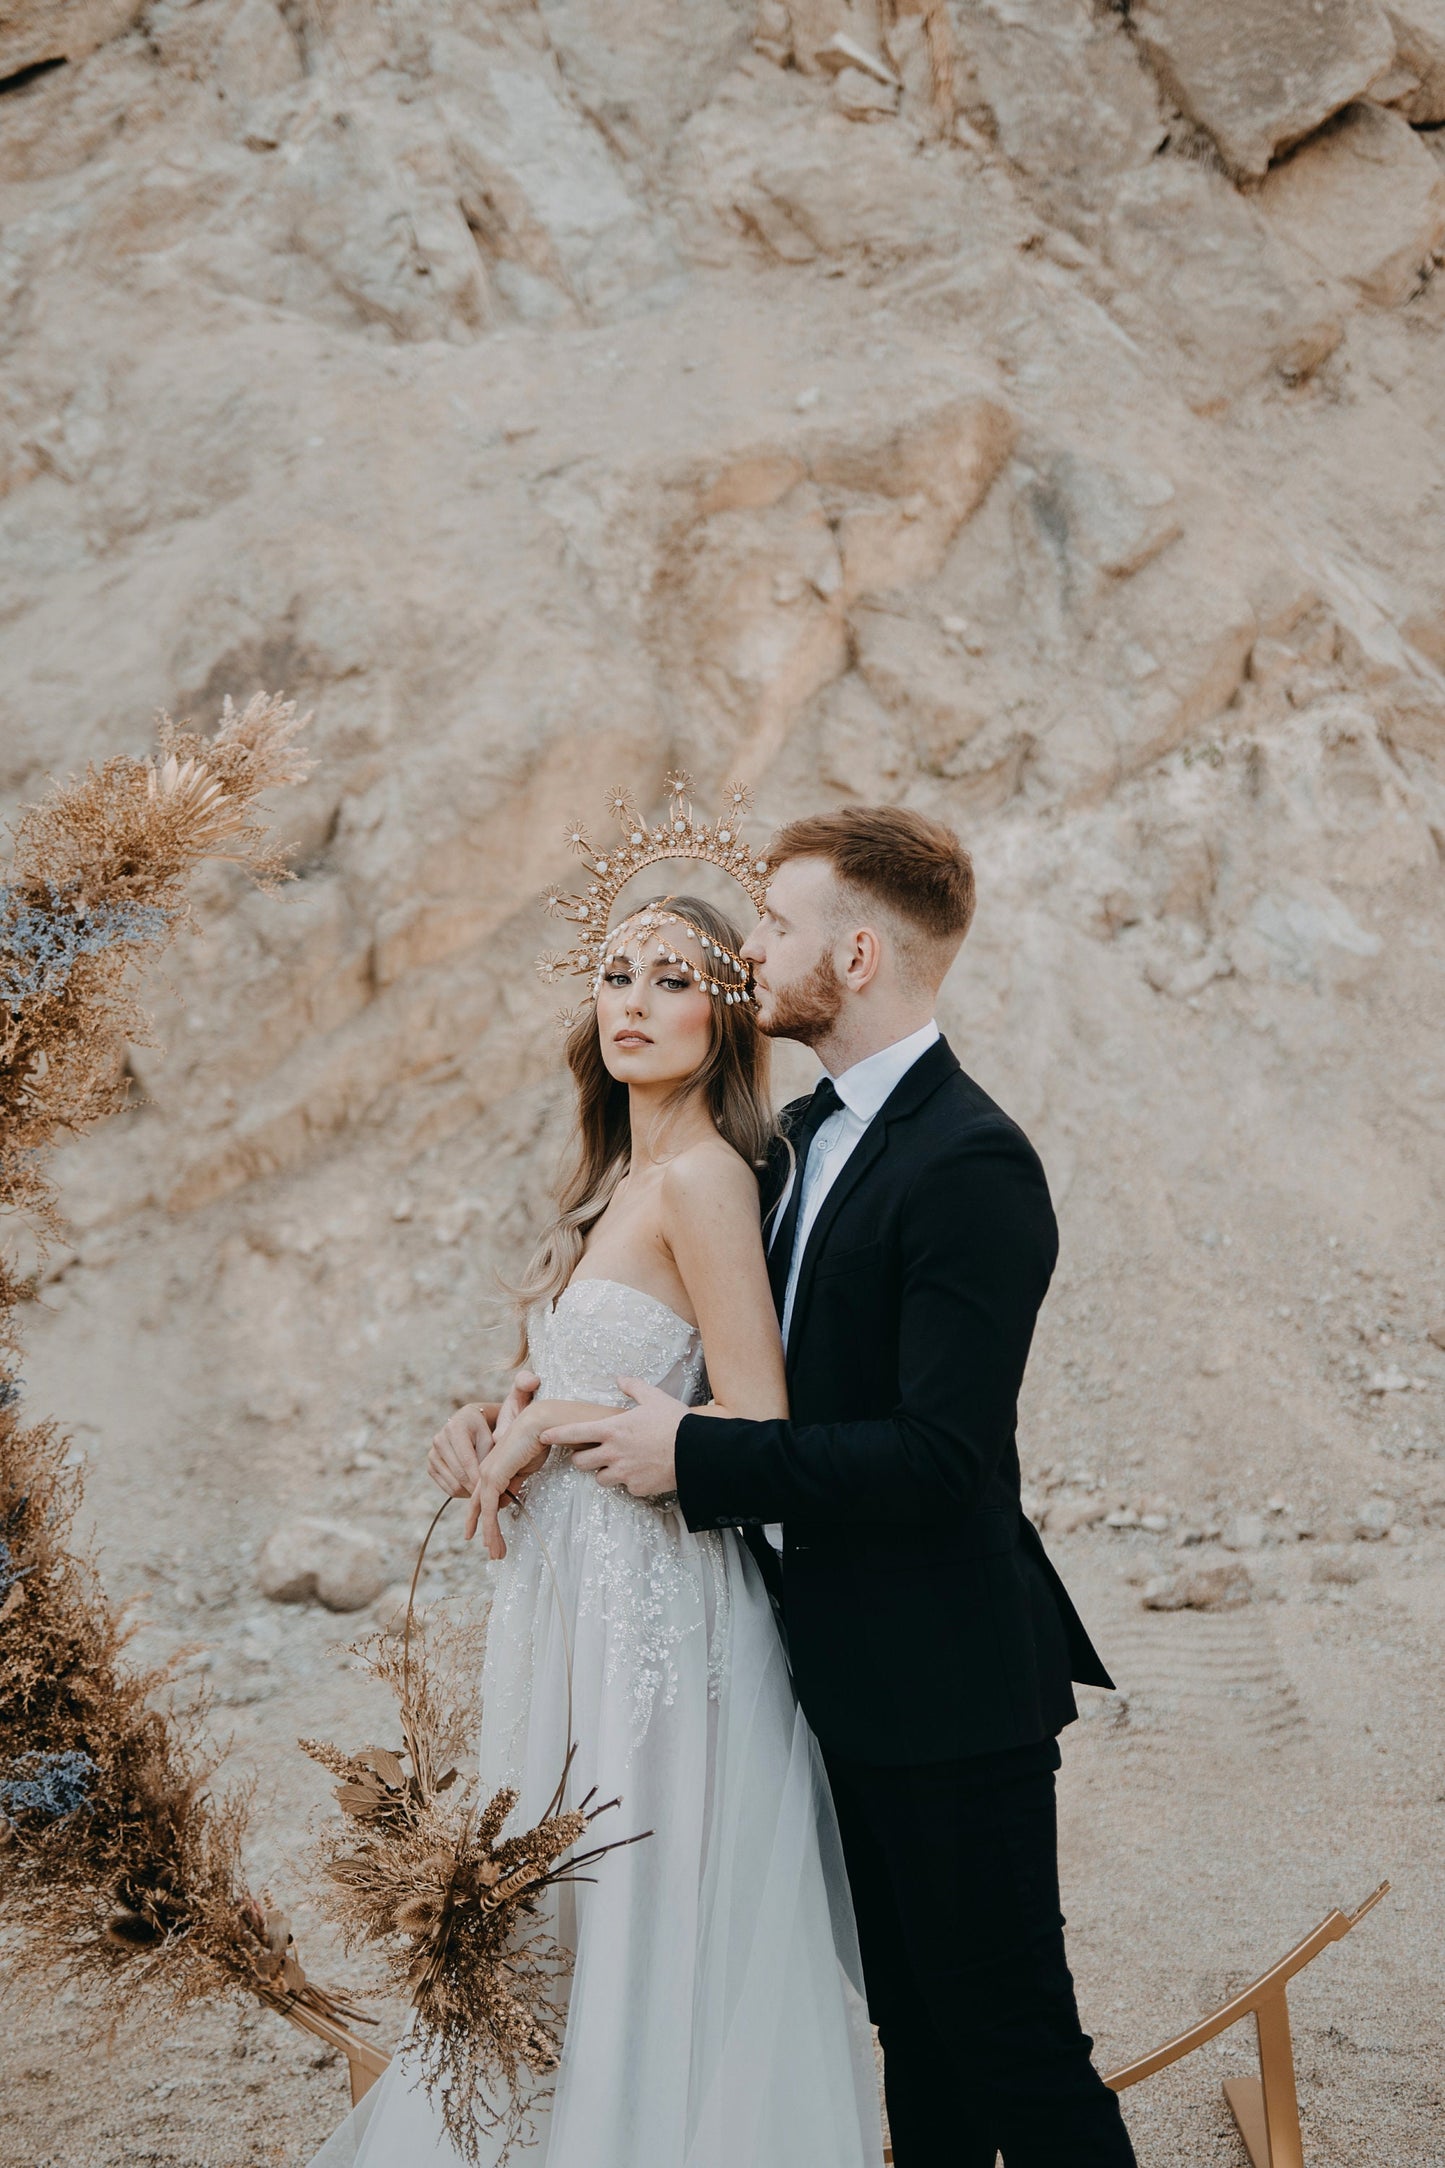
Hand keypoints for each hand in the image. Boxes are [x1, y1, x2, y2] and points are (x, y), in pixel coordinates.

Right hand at [427, 1371, 537, 1498]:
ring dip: (471, 1491)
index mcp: (461, 1422)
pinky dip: (461, 1491)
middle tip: (497, 1494)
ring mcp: (434, 1448)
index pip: (472, 1461)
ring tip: (489, 1490)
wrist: (487, 1426)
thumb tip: (532, 1380)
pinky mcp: (431, 1461)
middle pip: (461, 1473)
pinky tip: (477, 1487)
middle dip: (480, 1486)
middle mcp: (442, 1434)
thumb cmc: (505, 1419)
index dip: (488, 1476)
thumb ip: (524, 1388)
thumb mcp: (516, 1403)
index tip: (503, 1483)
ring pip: (453, 1482)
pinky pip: (445, 1486)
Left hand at [466, 1407, 552, 1558]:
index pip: (485, 1499)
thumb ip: (513, 1484)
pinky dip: (490, 1528)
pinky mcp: (492, 1479)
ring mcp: (486, 1476)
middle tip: (494, 1552)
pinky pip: (489, 1509)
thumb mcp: (525, 1470)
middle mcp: (485, 1472)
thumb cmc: (536, 1443)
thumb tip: (507, 1500)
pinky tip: (492, 1542)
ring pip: (485, 1513)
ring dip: (491, 1536)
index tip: (489, 1537)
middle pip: (481, 1509)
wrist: (539, 1425)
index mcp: (492, 1469)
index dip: (485, 1519)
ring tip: (496, 1555)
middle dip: (486, 1532)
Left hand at [542, 1378, 684, 1499]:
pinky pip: (626, 1488)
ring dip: (604, 1472)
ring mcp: (624, 1473)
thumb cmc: (674, 1422)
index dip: (556, 1435)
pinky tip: (642, 1472)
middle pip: (580, 1462)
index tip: (543, 1436)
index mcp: (612, 1429)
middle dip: (582, 1458)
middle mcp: (613, 1453)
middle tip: (591, 1452)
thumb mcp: (654, 1397)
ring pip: (600, 1479)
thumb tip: (620, 1378)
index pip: (574, 1432)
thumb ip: (633, 1387)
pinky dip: (630, 1482)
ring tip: (618, 1464)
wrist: (697, 1451)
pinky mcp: (638, 1488)